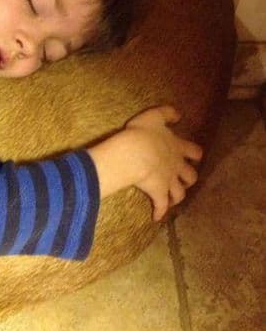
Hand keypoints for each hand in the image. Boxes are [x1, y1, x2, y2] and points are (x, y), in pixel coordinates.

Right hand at [125, 106, 202, 220]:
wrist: (134, 153)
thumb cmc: (142, 133)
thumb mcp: (154, 116)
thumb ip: (167, 113)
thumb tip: (179, 115)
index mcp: (177, 147)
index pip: (194, 151)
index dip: (195, 154)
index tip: (193, 156)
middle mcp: (177, 165)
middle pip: (191, 176)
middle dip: (189, 178)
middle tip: (184, 179)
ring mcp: (169, 181)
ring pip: (180, 193)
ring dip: (177, 197)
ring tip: (172, 199)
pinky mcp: (159, 193)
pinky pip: (161, 206)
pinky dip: (160, 212)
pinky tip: (157, 217)